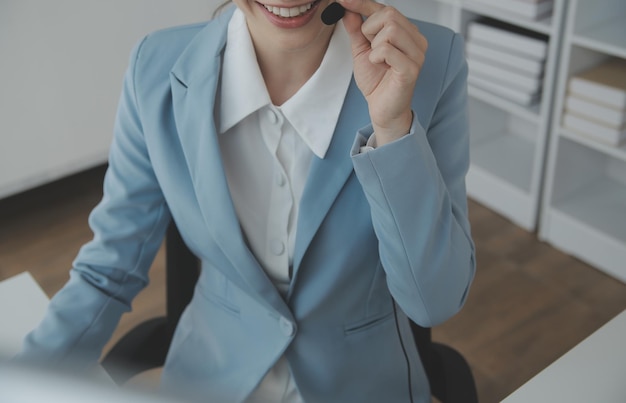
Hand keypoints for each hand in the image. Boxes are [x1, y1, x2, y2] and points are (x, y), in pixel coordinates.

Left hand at [338, 0, 426, 144]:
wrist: (381, 108)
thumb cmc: (376, 81)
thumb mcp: (361, 49)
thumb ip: (356, 28)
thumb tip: (347, 7)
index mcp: (406, 32)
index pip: (385, 9)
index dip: (362, 3)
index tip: (343, 1)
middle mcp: (416, 40)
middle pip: (389, 14)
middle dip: (370, 29)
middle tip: (369, 48)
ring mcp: (416, 54)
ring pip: (391, 29)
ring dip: (374, 44)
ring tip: (376, 59)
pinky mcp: (411, 69)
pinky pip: (388, 49)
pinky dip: (376, 56)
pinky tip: (379, 65)